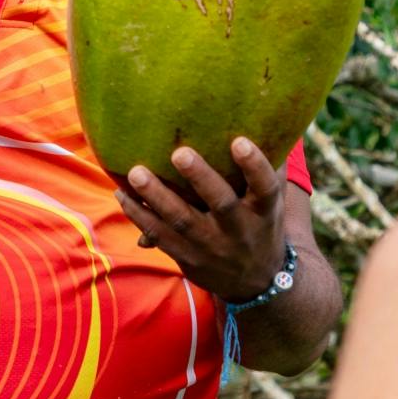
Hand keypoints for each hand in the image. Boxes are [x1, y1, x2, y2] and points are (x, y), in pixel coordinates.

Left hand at [115, 138, 285, 301]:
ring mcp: (212, 246)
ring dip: (157, 197)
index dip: (254, 165)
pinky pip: (161, 237)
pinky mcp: (189, 258)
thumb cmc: (262, 223)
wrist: (256, 280)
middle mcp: (240, 229)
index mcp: (264, 210)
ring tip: (136, 172)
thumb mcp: (275, 201)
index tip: (239, 142)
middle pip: (221, 202)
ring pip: (182, 221)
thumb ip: (270, 166)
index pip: (265, 187)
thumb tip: (263, 118)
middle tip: (179, 152)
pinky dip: (140, 216)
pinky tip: (122, 195)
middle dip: (200, 178)